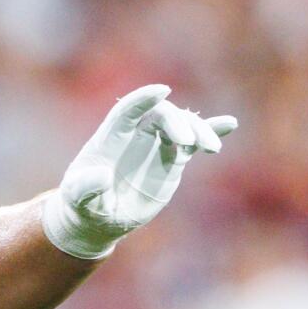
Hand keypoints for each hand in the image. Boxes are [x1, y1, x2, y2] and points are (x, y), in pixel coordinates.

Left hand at [43, 84, 236, 259]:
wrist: (100, 217)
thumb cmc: (83, 205)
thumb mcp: (77, 199)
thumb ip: (86, 188)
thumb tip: (103, 176)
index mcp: (111, 138)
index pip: (128, 110)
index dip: (143, 99)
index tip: (162, 90)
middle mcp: (136, 135)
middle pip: (161, 116)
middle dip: (177, 124)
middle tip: (187, 143)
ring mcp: (156, 145)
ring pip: (181, 126)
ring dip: (198, 131)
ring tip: (210, 147)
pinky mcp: (172, 159)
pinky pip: (194, 141)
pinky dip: (211, 131)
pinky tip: (230, 124)